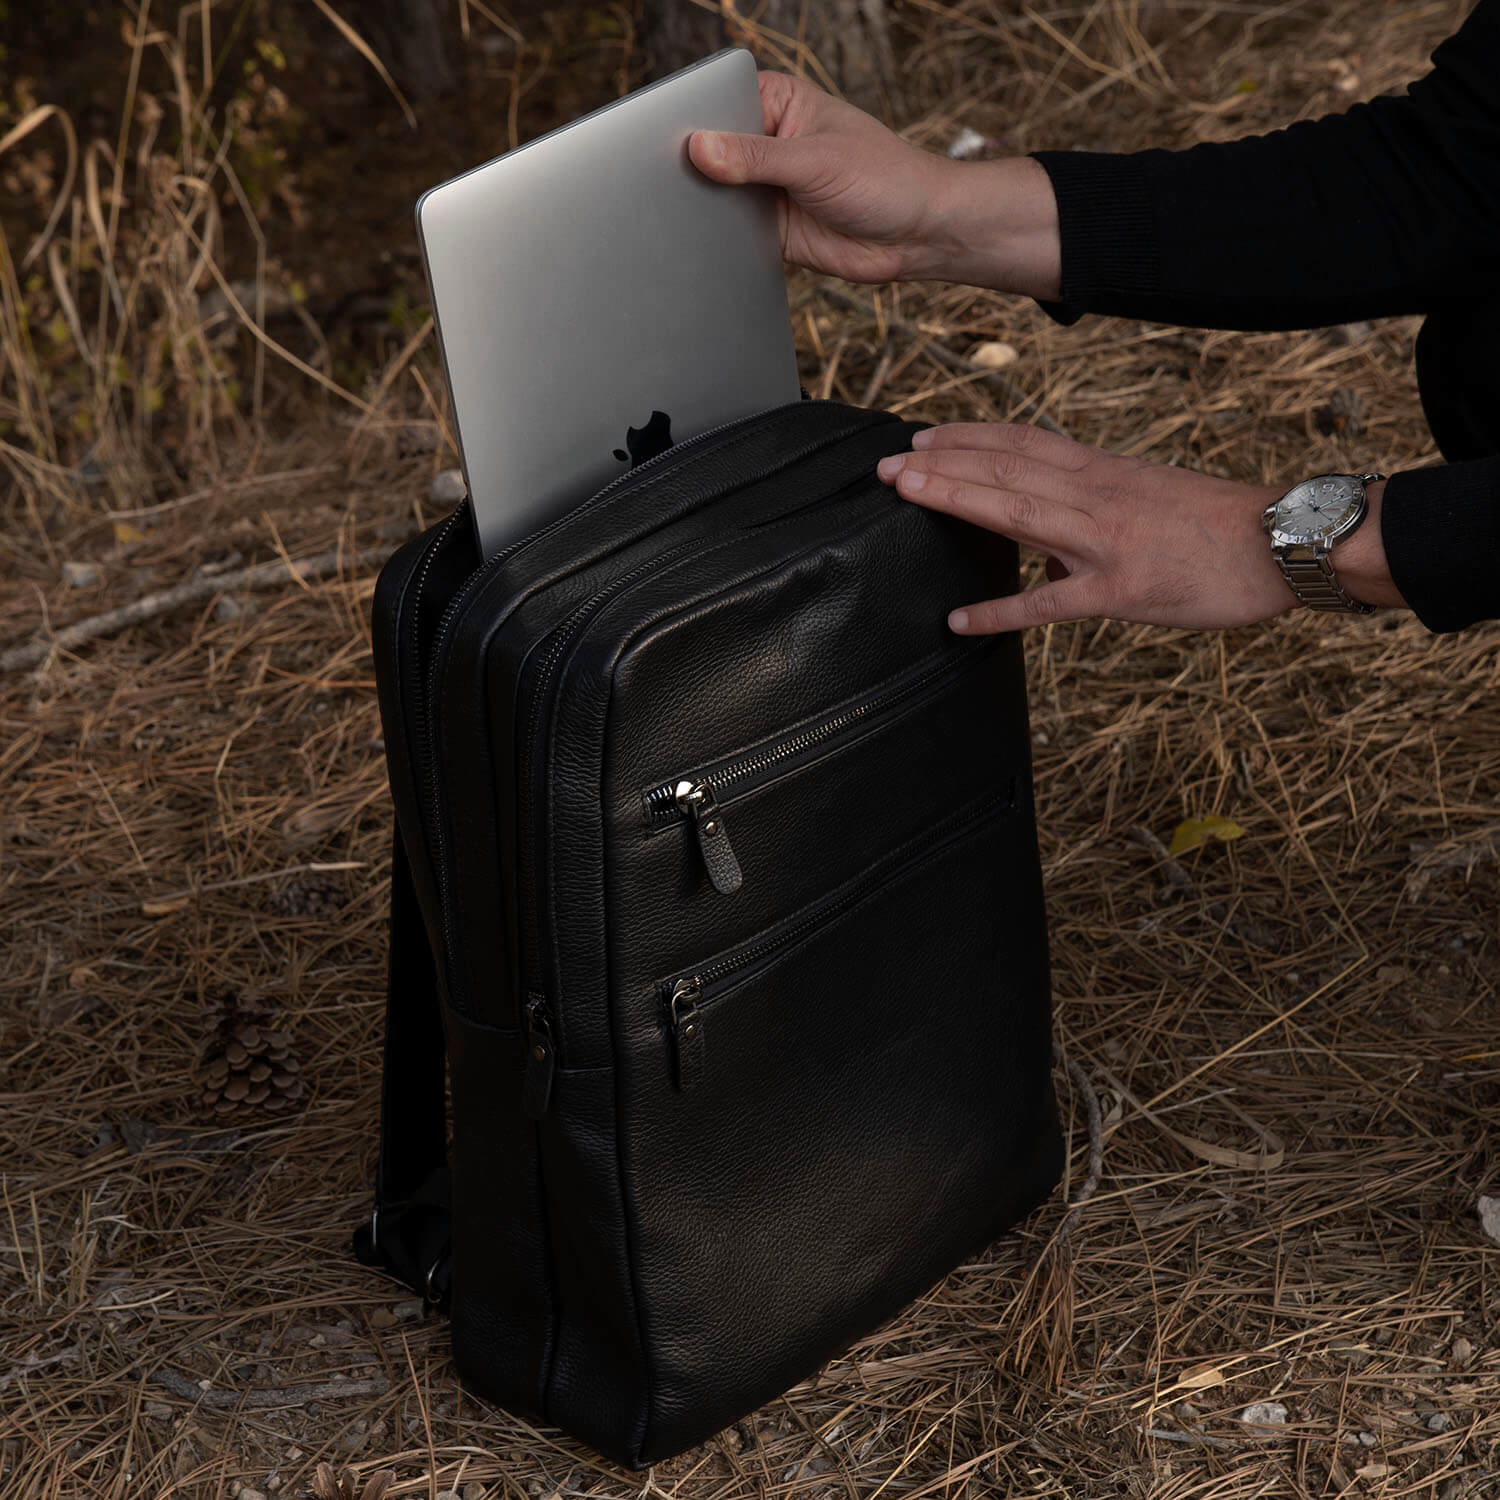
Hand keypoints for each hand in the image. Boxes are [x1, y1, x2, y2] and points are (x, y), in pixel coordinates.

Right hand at [688, 73, 1061, 297]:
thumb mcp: (815, 160)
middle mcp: (765, 142)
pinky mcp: (768, 229)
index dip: (691, 122)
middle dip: (694, 170)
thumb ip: (756, 158)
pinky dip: (719, 240)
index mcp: (776, 103)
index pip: (717, 103)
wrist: (916, 236)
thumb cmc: (884, 178)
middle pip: (710, 152)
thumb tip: (700, 149)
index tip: (666, 142)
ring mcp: (765, 187)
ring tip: (684, 216)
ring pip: (716, 196)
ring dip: (706, 208)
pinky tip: (706, 243)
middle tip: (670, 184)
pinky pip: (730, 234)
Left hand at [876, 423, 1404, 630]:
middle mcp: (1095, 496)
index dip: (966, 437)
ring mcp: (1104, 541)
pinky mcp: (1120, 590)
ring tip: (905, 495)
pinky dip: (1000, 612)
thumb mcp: (1146, 494)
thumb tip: (1044, 532)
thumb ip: (1090, 504)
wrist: (1280, 541)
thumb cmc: (1216, 524)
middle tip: (886, 464)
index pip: (1021, 443)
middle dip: (941, 463)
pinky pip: (1050, 604)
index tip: (921, 437)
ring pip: (1018, 511)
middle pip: (1005, 468)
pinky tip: (960, 621)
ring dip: (956, 498)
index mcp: (1100, 472)